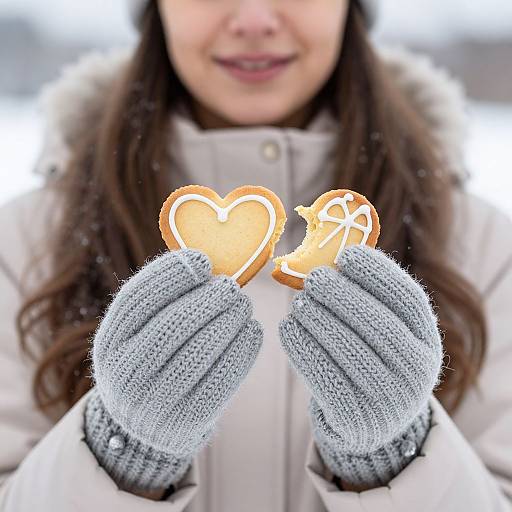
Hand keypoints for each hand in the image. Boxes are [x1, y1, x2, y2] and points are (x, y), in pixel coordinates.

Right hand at [85, 248, 262, 494]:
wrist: (145, 426)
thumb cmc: (150, 363)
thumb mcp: (138, 335)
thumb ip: (162, 302)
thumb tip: (208, 264)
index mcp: (110, 343)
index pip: (138, 299)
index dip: (172, 274)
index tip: (203, 260)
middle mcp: (125, 374)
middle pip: (172, 324)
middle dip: (209, 298)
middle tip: (231, 286)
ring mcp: (154, 402)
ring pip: (200, 349)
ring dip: (229, 320)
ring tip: (242, 306)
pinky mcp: (187, 420)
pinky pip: (223, 377)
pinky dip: (243, 348)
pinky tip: (251, 331)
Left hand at [279, 245, 443, 489]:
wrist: (372, 423)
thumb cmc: (373, 363)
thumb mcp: (386, 335)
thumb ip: (369, 302)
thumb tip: (328, 261)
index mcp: (428, 341)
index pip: (408, 299)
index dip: (378, 273)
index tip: (347, 254)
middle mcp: (417, 372)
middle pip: (379, 324)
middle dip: (342, 296)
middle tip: (314, 278)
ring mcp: (390, 400)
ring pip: (349, 349)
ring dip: (318, 319)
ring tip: (299, 303)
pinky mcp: (357, 420)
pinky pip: (325, 376)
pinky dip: (303, 348)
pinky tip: (288, 328)